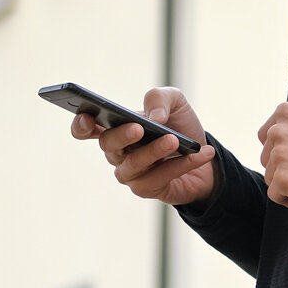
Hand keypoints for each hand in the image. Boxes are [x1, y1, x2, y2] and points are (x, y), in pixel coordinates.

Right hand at [71, 87, 217, 205]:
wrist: (206, 156)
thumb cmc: (181, 127)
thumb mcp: (175, 103)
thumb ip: (160, 98)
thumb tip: (155, 117)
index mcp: (115, 127)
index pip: (85, 128)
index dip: (81, 124)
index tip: (88, 117)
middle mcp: (117, 152)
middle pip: (108, 144)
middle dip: (122, 135)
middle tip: (139, 128)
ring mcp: (130, 172)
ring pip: (134, 164)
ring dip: (155, 151)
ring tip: (174, 140)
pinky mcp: (147, 189)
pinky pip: (160, 178)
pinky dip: (182, 164)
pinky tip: (199, 153)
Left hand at [257, 100, 287, 208]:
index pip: (266, 134)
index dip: (280, 148)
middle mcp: (278, 131)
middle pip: (267, 156)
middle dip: (283, 166)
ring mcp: (279, 156)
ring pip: (270, 176)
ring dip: (285, 182)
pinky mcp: (282, 179)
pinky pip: (275, 194)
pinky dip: (287, 199)